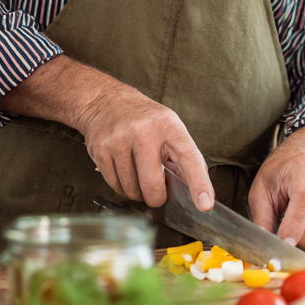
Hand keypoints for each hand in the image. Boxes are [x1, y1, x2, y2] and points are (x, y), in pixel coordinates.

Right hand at [0, 55, 214, 211]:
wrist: (100, 99)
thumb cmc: (143, 119)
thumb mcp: (167, 129)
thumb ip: (180, 158)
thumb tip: (198, 196)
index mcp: (169, 125)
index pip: (189, 157)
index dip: (198, 184)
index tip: (205, 206)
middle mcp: (146, 131)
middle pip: (154, 186)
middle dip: (156, 196)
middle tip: (157, 192)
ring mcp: (121, 141)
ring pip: (133, 190)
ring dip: (137, 190)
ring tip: (136, 171)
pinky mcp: (100, 150)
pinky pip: (115, 185)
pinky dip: (120, 184)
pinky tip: (120, 167)